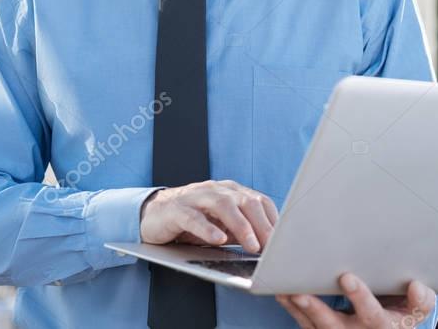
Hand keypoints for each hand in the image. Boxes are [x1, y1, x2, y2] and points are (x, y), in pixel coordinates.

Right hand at [139, 179, 278, 253]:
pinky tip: (218, 239)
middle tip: (271, 246)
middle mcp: (216, 190)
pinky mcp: (177, 209)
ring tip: (251, 245)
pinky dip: (208, 228)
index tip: (284, 241)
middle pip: (246, 201)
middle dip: (262, 224)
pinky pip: (194, 217)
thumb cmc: (193, 222)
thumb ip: (242, 232)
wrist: (154, 214)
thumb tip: (267, 247)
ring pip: (223, 205)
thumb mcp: (221, 226)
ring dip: (241, 226)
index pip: (260, 201)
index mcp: (231, 192)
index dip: (273, 220)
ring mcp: (196, 197)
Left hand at [276, 273, 435, 327]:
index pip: (370, 314)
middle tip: (301, 293)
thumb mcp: (416, 309)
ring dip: (297, 309)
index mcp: (382, 326)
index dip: (359, 297)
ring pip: (313, 325)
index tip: (346, 277)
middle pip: (333, 325)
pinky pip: (304, 323)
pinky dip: (292, 308)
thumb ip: (420, 299)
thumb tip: (415, 286)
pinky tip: (281, 292)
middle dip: (317, 309)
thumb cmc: (401, 312)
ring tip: (283, 290)